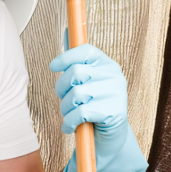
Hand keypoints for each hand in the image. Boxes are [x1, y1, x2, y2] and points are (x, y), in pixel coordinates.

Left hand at [51, 38, 147, 171]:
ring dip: (65, 109)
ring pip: (76, 95)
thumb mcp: (86, 82)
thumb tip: (67, 31)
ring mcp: (116, 95)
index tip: (54, 66)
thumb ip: (78, 58)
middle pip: (76, 73)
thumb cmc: (93, 108)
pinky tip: (70, 127)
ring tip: (69, 116)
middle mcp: (115, 77)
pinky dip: (69, 123)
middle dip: (62, 89)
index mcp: (108, 65)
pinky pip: (80, 113)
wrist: (108, 141)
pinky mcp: (113, 114)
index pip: (86, 51)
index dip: (66, 57)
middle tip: (64, 100)